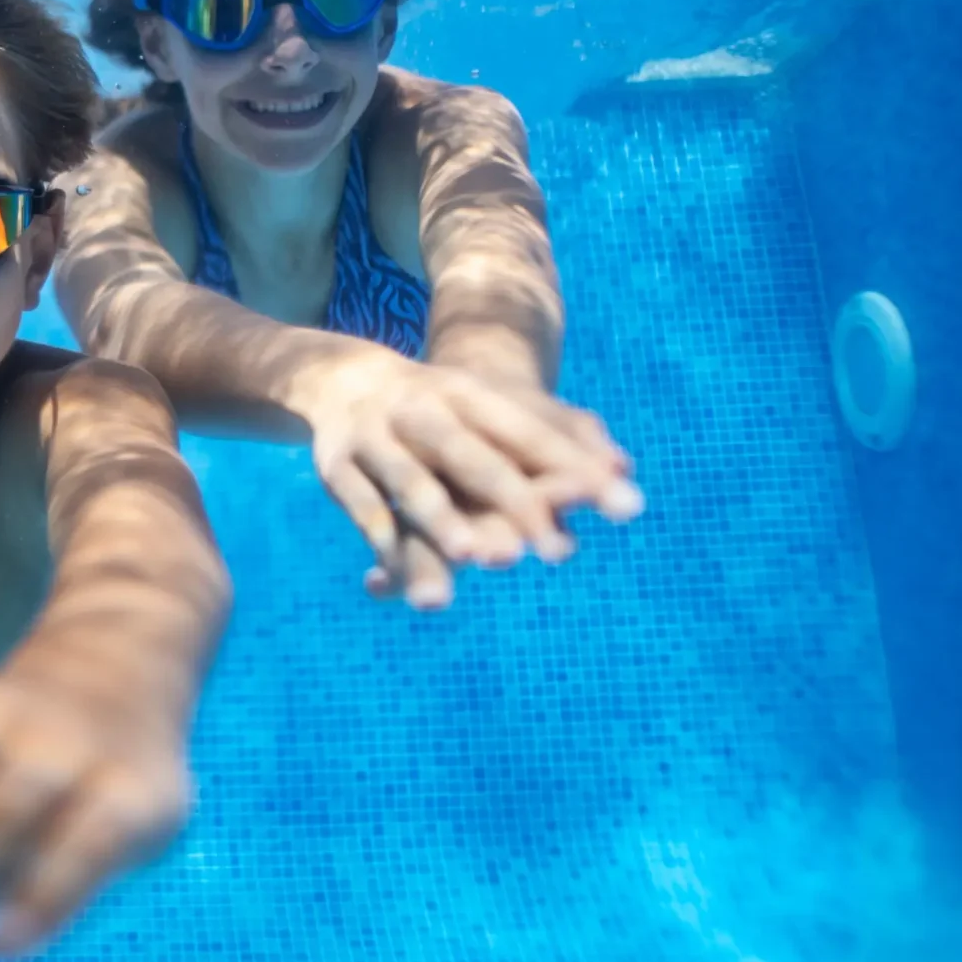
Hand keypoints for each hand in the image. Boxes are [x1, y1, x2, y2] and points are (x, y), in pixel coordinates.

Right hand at [296, 345, 641, 608]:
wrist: (343, 377)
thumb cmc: (445, 406)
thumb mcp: (495, 405)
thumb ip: (561, 434)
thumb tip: (625, 468)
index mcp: (468, 391)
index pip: (528, 429)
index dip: (573, 466)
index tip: (625, 506)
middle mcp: (422, 409)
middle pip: (472, 455)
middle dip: (513, 501)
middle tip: (559, 553)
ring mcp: (376, 436)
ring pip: (411, 482)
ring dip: (442, 520)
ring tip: (476, 558)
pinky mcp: (336, 466)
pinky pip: (364, 508)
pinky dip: (381, 542)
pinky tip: (397, 583)